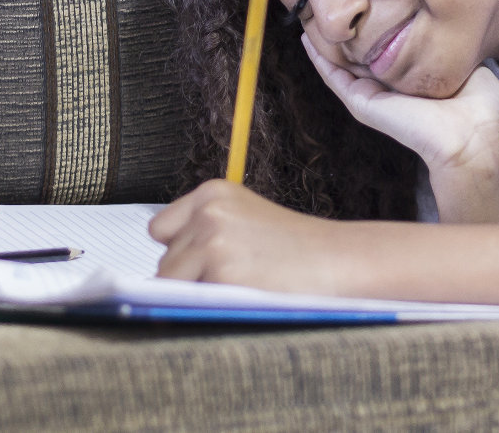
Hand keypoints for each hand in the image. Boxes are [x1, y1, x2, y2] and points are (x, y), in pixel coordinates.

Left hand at [149, 180, 359, 294]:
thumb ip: (206, 232)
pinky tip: (242, 296)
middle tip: (233, 278)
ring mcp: (213, 240)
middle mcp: (208, 211)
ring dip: (196, 293)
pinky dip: (209, 306)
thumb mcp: (246, 221)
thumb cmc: (296, 249)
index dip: (180, 252)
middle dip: (189, 276)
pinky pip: (189, 301)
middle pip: (164, 259)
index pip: (161, 229)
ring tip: (239, 286)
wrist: (339, 259)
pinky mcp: (221, 271)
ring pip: (171, 282)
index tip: (202, 264)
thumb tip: (159, 274)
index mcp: (213, 192)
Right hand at [302, 32, 498, 172]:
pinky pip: (334, 77)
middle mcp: (387, 87)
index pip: (382, 50)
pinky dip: (318, 58)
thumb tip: (445, 22)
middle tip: (325, 0)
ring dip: (323, 42)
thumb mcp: (464, 63)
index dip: (371, 27)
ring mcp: (372, 96)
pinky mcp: (362, 103)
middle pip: (355, 56)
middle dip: (342, 31)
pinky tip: (307, 38)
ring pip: (339, 65)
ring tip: (308, 15)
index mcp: (409, 79)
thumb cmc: (476, 105)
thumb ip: (448, 44)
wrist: (469, 135)